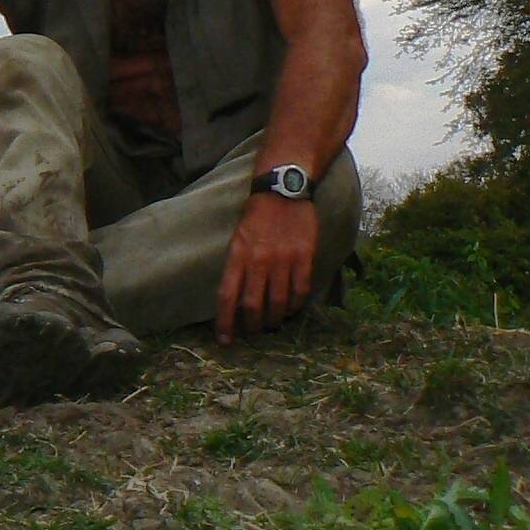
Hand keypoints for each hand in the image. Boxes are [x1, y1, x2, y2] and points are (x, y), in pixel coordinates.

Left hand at [214, 192, 319, 344]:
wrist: (283, 189)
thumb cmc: (257, 215)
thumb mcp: (238, 237)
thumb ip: (237, 266)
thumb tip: (236, 297)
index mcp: (237, 255)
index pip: (227, 296)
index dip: (225, 322)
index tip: (225, 340)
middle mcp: (259, 260)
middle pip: (253, 306)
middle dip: (252, 327)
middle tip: (253, 333)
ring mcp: (283, 259)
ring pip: (279, 303)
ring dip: (275, 319)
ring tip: (272, 323)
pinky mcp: (304, 257)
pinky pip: (301, 290)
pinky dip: (296, 305)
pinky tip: (292, 307)